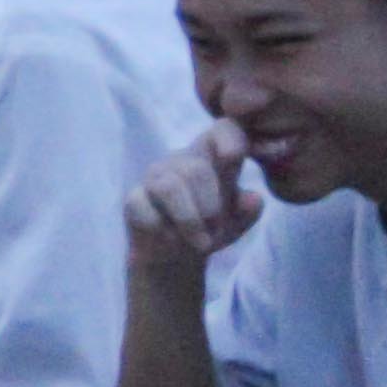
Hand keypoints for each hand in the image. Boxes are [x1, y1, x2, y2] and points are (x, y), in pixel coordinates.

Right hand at [123, 121, 263, 278]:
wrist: (175, 257)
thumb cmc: (209, 228)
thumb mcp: (236, 223)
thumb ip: (248, 211)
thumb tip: (253, 199)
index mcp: (213, 157)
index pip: (223, 129)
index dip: (229, 138)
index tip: (232, 159)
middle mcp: (182, 160)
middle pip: (196, 169)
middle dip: (210, 208)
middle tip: (216, 233)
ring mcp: (154, 177)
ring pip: (168, 188)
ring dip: (189, 221)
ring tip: (200, 243)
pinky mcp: (133, 199)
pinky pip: (145, 210)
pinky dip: (164, 231)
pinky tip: (171, 239)